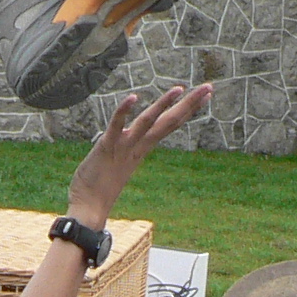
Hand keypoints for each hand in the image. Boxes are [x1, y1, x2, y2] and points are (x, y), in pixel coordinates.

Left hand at [65, 83, 213, 226]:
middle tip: (208, 87)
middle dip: (189, 104)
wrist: (88, 209)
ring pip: (147, 122)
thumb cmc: (98, 190)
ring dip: (164, 105)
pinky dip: (124, 111)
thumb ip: (124, 153)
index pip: (169, 125)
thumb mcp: (117, 165)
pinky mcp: (106, 147)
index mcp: (141, 150)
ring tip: (180, 89)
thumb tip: (127, 149)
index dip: (187, 109)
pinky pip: (116, 126)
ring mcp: (123, 147)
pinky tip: (134, 97)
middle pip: (168, 122)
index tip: (205, 96)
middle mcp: (137, 147)